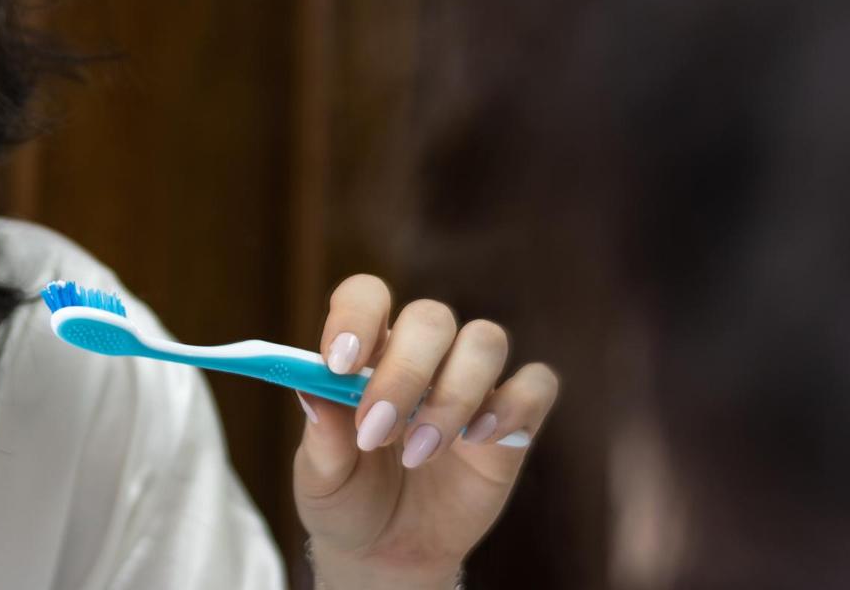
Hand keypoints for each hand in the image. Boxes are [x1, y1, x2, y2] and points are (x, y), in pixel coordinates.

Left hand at [291, 275, 558, 584]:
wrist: (387, 552)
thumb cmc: (346, 499)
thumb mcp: (320, 478)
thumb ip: (321, 436)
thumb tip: (313, 390)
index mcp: (366, 352)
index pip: (367, 297)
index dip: (356, 317)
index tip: (339, 364)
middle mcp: (422, 355)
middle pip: (430, 318)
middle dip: (404, 373)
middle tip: (378, 432)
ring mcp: (471, 383)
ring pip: (485, 341)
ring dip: (453, 396)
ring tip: (419, 452)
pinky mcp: (513, 420)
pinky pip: (536, 384)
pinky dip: (514, 405)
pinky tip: (478, 440)